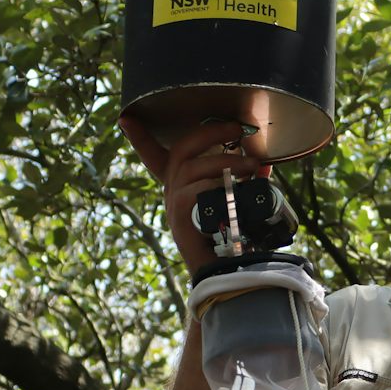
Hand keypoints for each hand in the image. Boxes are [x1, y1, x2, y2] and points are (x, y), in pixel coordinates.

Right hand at [117, 113, 266, 273]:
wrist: (223, 271)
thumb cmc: (229, 235)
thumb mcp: (235, 201)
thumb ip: (244, 180)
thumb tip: (264, 163)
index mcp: (180, 185)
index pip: (154, 156)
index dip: (140, 137)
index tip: (126, 118)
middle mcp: (172, 190)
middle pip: (181, 149)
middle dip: (209, 132)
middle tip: (236, 128)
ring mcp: (174, 203)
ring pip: (193, 167)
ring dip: (226, 161)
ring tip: (252, 166)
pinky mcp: (180, 216)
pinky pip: (196, 190)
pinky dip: (218, 185)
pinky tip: (236, 188)